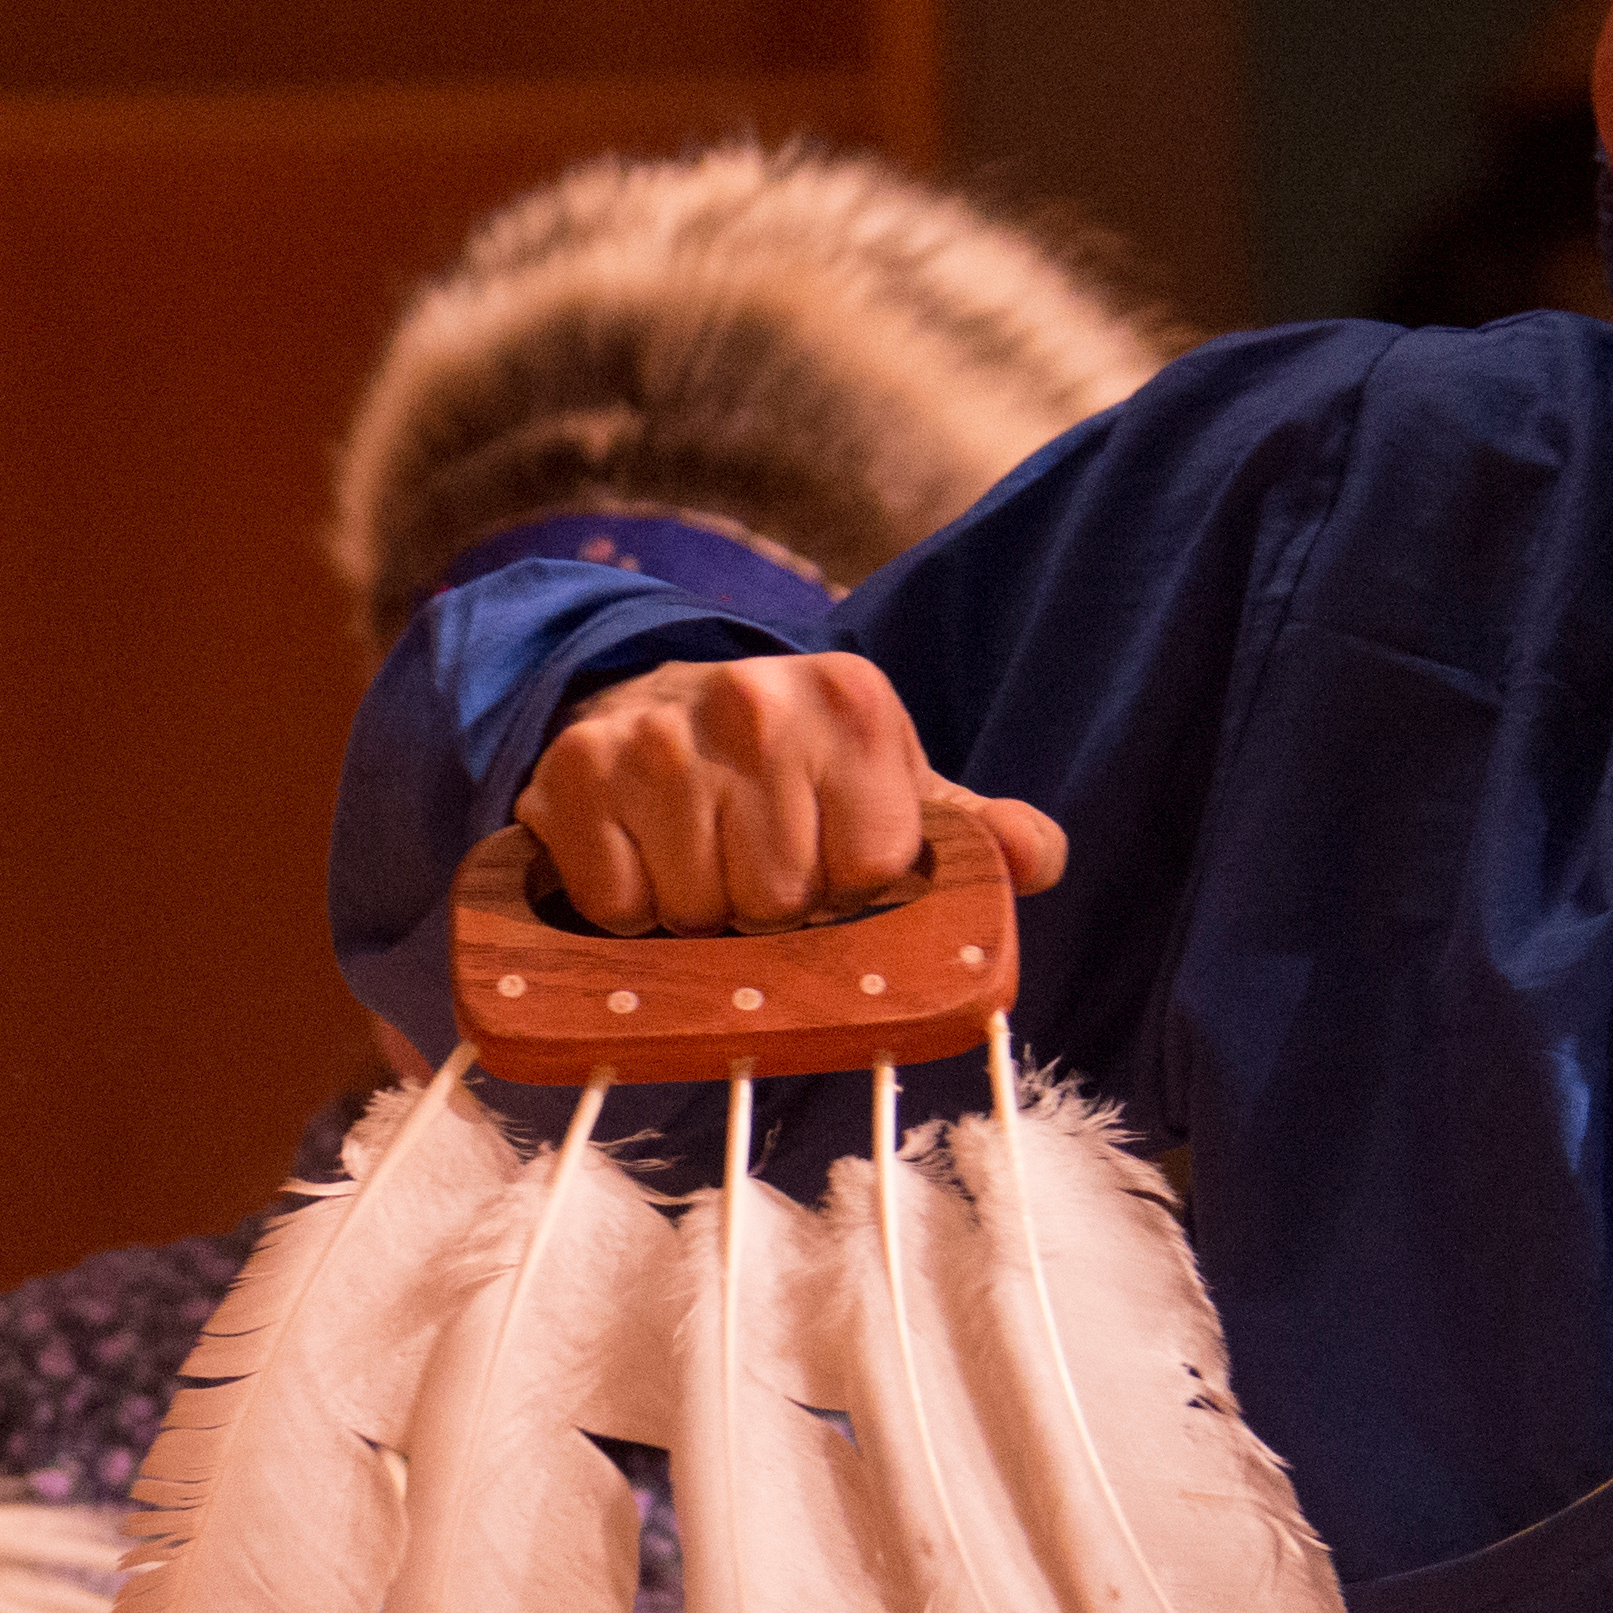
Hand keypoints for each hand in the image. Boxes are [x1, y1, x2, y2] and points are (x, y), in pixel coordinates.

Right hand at [512, 655, 1069, 931]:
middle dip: (766, 905)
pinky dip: (626, 904)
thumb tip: (1037, 858)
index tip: (824, 853)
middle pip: (779, 902)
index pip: (870, 873)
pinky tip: (638, 850)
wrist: (654, 705)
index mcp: (853, 701)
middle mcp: (755, 700)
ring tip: (694, 852)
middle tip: (749, 857)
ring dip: (695, 908)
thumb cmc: (793, 769)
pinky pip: (619, 907)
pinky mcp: (574, 772)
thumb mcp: (891, 786)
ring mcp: (659, 736)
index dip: (846, 889)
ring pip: (696, 911)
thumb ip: (971, 831)